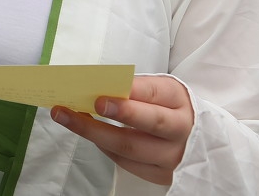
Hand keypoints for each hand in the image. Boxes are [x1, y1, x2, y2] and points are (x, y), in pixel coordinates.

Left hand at [51, 74, 193, 185]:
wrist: (193, 135)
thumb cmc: (166, 106)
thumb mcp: (158, 89)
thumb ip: (133, 87)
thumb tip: (96, 85)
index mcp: (179, 100)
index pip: (155, 94)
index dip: (131, 91)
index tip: (107, 88)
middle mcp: (181, 130)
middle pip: (150, 123)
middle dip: (120, 113)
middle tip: (93, 104)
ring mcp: (172, 156)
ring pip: (131, 147)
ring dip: (94, 132)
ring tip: (66, 116)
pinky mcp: (159, 174)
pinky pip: (125, 162)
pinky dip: (103, 146)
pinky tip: (89, 133)